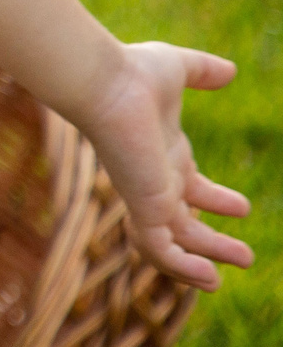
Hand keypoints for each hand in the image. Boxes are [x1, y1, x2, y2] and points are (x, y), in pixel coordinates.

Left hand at [71, 41, 252, 290]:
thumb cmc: (132, 72)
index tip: (242, 209)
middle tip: (245, 256)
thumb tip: (230, 71)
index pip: (188, 186)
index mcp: (162, 152)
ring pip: (175, 241)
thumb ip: (202, 71)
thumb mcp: (178, 68)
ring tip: (241, 264)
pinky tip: (208, 278)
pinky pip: (160, 250)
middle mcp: (153, 178)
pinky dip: (181, 268)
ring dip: (205, 258)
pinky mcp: (141, 206)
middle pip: (184, 221)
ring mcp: (145, 195)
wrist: (101, 82)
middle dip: (213, 240)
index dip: (213, 199)